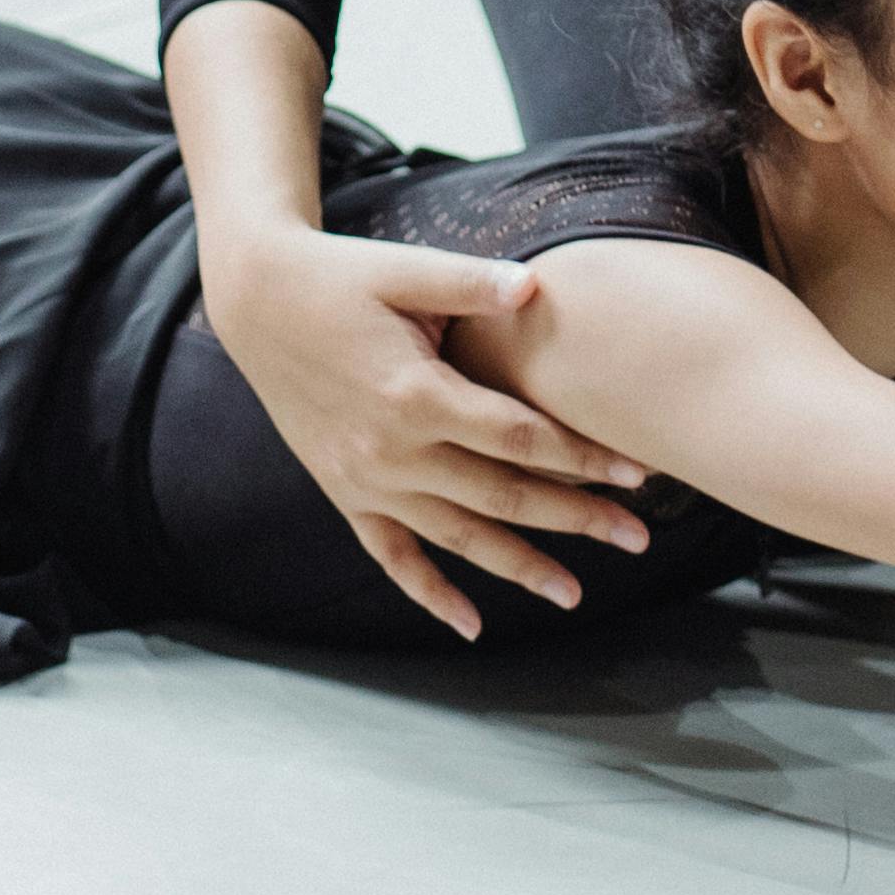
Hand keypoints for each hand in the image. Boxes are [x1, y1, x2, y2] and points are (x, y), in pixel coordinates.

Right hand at [206, 224, 648, 638]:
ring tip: (574, 593)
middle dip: (576, 519)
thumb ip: (471, 282)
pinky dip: (429, 593)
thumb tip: (536, 288)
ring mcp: (365, 480)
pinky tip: (470, 625)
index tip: (637, 473)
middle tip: (638, 537)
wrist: (256, 301)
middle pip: (502, 497)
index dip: (582, 457)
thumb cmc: (339, 276)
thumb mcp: (402, 269)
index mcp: (415, 394)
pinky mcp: (344, 492)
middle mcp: (392, 450)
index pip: (519, 438)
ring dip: (518, 568)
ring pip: (457, 537)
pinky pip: (392, 556)